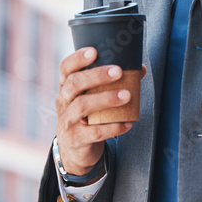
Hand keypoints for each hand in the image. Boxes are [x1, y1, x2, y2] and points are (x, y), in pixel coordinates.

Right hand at [55, 47, 139, 175]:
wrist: (75, 150)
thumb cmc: (87, 116)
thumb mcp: (91, 98)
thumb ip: (110, 83)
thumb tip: (139, 68)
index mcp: (65, 87)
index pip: (65, 67)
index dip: (78, 58)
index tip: (94, 51)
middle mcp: (63, 101)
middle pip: (75, 83)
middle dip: (97, 75)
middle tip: (119, 72)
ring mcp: (67, 121)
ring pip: (83, 105)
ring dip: (107, 98)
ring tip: (127, 95)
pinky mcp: (77, 139)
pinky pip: (96, 132)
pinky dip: (114, 127)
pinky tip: (128, 123)